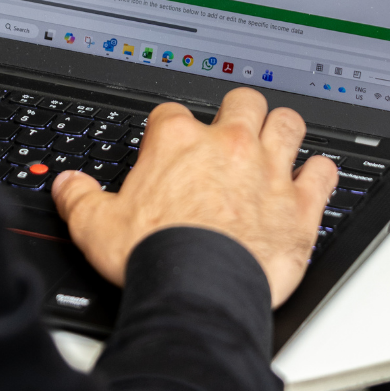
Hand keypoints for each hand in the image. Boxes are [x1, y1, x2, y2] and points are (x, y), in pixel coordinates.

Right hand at [52, 90, 337, 307]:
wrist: (199, 290)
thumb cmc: (155, 257)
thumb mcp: (95, 226)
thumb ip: (79, 198)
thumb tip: (66, 185)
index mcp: (177, 142)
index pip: (172, 113)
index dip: (170, 128)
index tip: (170, 146)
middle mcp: (227, 146)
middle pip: (242, 101)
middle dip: (238, 110)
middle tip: (233, 128)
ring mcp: (268, 170)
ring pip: (287, 123)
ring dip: (283, 129)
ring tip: (277, 140)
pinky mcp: (300, 204)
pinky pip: (323, 172)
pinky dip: (320, 173)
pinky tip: (313, 179)